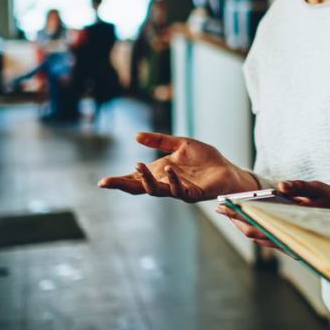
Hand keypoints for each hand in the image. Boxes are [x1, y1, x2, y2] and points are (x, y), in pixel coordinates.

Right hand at [97, 133, 256, 202]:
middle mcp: (165, 183)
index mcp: (160, 172)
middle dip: (122, 185)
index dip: (119, 181)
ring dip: (146, 179)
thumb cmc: (205, 159)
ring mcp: (178, 190)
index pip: (135, 178)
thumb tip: (136, 135)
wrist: (227, 170)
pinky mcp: (192, 194)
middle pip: (139, 188)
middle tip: (107, 182)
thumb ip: (160, 141)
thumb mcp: (181, 144)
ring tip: (139, 165)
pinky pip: (178, 190)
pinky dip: (172, 180)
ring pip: (156, 190)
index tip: (102, 182)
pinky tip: (168, 169)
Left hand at [213, 180, 329, 251]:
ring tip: (228, 211)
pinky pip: (267, 237)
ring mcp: (289, 243)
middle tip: (219, 207)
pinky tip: (247, 217)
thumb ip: (300, 186)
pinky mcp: (290, 242)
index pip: (259, 223)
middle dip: (235, 219)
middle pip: (254, 232)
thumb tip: (281, 185)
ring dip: (242, 224)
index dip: (238, 215)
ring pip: (259, 236)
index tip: (224, 206)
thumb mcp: (319, 188)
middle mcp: (289, 239)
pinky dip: (254, 227)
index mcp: (293, 225)